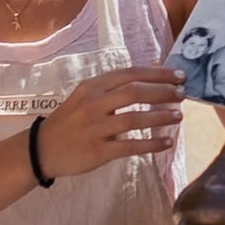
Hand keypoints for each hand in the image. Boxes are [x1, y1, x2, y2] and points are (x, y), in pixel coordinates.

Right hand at [40, 64, 184, 177]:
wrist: (41, 149)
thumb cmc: (69, 121)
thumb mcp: (86, 97)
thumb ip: (113, 89)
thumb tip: (151, 76)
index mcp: (92, 87)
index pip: (130, 74)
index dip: (157, 74)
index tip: (179, 75)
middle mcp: (93, 104)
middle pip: (135, 92)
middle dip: (163, 92)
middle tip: (183, 95)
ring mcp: (95, 128)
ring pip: (135, 119)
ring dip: (161, 116)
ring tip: (179, 116)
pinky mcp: (98, 151)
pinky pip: (131, 146)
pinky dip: (152, 144)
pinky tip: (167, 142)